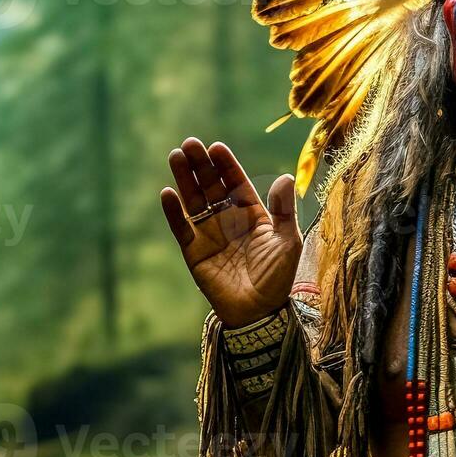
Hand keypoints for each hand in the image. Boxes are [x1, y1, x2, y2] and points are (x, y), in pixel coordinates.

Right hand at [160, 138, 301, 327]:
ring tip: (175, 157)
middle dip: (201, 165)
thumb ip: (284, 210)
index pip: (235, 183)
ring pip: (194, 201)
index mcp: (251, 214)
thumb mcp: (287, 241)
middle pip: (211, 186)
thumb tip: (283, 177)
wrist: (259, 312)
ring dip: (185, 179)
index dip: (226, 165)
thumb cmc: (278, 277)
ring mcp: (209, 235)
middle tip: (189, 144)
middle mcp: (227, 220)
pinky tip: (168, 193)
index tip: (216, 147)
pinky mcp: (194, 252)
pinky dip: (174, 212)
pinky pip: (181, 229)